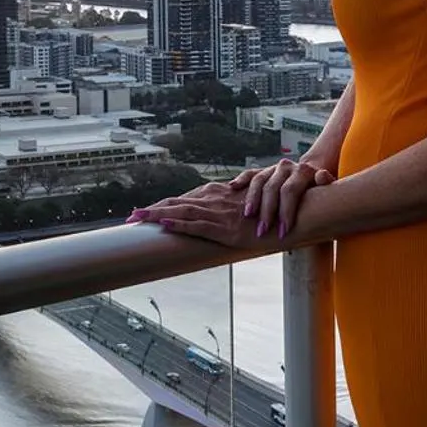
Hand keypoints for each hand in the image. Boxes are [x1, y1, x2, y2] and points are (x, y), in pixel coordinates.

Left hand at [127, 182, 279, 250]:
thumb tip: (219, 220)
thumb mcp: (247, 209)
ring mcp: (220, 215)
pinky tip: (165, 224)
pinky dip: (180, 224)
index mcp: (219, 196)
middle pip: (177, 203)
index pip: (184, 200)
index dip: (163, 206)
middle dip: (152, 211)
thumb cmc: (274, 212)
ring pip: (182, 212)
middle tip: (131, 217)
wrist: (295, 212)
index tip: (144, 212)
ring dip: (158, 215)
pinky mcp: (227, 230)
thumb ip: (231, 211)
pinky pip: (199, 226)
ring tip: (137, 218)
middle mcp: (216, 201)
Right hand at [226, 158, 334, 238]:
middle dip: (267, 211)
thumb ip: (326, 182)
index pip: (291, 191)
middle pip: (272, 188)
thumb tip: (321, 175)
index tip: (284, 232)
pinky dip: (241, 180)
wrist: (311, 177)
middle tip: (262, 230)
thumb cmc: (320, 191)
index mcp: (303, 171)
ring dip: (252, 199)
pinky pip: (250, 174)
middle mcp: (287, 167)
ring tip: (248, 216)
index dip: (286, 212)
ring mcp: (273, 168)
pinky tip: (233, 187)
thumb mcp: (328, 189)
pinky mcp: (263, 171)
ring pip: (258, 181)